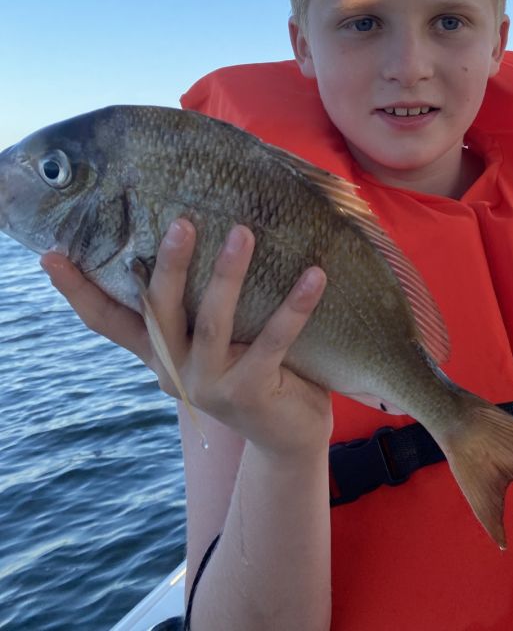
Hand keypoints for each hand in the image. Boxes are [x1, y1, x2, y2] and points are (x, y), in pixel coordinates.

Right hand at [41, 220, 332, 458]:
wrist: (288, 437)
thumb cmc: (255, 367)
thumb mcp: (218, 336)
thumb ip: (202, 303)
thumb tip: (212, 224)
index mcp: (161, 352)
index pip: (108, 320)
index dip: (77, 291)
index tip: (51, 255)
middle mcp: (175, 369)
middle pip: (159, 312)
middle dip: (168, 266)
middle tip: (181, 222)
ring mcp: (209, 385)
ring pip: (213, 323)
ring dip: (228, 275)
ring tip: (243, 233)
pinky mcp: (249, 393)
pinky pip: (273, 342)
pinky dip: (294, 306)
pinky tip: (314, 275)